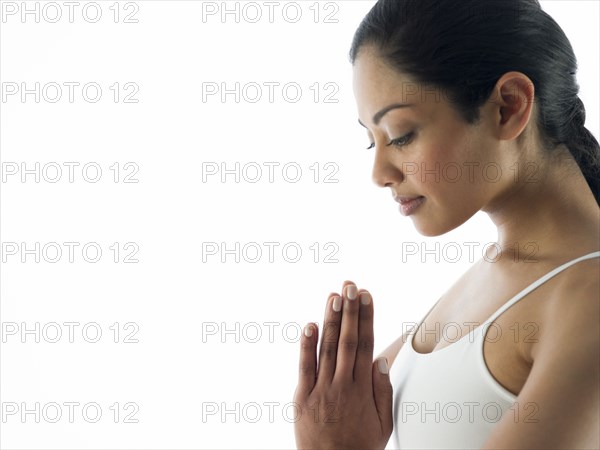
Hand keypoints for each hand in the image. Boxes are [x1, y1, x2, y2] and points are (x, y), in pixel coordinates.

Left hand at [293, 280, 392, 449]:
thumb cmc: (359, 446)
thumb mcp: (383, 423)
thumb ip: (382, 390)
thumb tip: (381, 360)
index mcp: (363, 389)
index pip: (366, 344)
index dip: (366, 318)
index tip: (367, 296)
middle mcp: (342, 384)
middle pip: (348, 340)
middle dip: (349, 310)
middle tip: (350, 285)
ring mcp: (321, 389)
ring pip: (327, 348)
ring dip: (331, 320)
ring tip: (334, 295)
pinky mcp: (302, 396)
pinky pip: (305, 366)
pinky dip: (307, 345)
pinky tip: (310, 324)